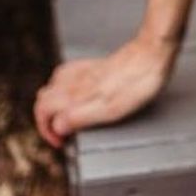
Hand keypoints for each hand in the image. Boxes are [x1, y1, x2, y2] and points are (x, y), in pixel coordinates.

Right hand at [33, 32, 179, 148]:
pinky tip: (73, 91)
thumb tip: (58, 127)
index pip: (43, 111)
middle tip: (59, 133)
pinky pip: (66, 74)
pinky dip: (62, 86)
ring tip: (62, 117)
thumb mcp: (110, 108)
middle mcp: (75, 81)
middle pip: (43, 99)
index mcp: (77, 93)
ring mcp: (84, 71)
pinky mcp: (94, 65)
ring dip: (51, 104)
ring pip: (52, 86)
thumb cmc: (137, 82)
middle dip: (44, 119)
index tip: (61, 142)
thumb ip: (79, 117)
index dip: (47, 131)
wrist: (152, 53)